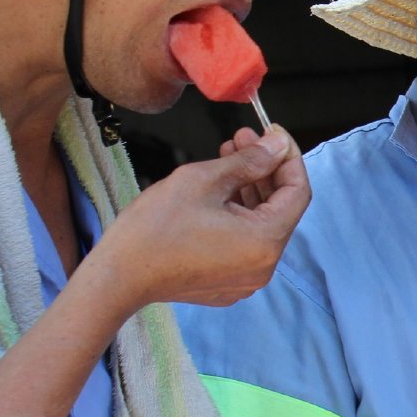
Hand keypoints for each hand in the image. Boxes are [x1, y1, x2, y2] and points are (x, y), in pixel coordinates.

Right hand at [89, 127, 309, 312]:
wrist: (117, 276)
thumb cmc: (154, 228)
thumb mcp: (203, 180)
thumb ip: (248, 161)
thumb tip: (277, 146)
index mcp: (265, 242)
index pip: (298, 192)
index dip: (289, 158)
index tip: (275, 134)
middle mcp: (264, 266)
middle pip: (280, 208)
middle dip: (264, 169)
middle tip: (244, 138)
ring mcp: (246, 278)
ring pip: (261, 224)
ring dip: (249, 189)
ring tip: (229, 156)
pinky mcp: (228, 282)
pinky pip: (245, 242)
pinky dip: (238, 214)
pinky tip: (219, 189)